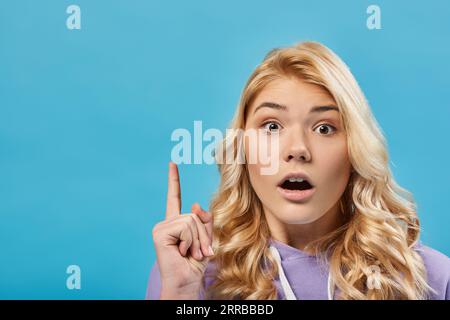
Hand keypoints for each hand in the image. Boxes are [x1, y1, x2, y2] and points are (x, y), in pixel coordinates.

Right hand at [152, 162, 213, 298]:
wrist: (186, 281)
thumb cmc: (196, 263)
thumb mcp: (206, 238)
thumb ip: (204, 220)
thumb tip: (195, 204)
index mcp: (176, 223)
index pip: (174, 197)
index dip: (174, 180)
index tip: (172, 163)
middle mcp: (167, 222)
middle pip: (194, 214)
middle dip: (203, 235)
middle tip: (198, 252)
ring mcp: (161, 227)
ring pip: (191, 220)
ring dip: (197, 240)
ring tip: (191, 253)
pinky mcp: (159, 232)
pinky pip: (185, 227)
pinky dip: (189, 241)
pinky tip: (181, 252)